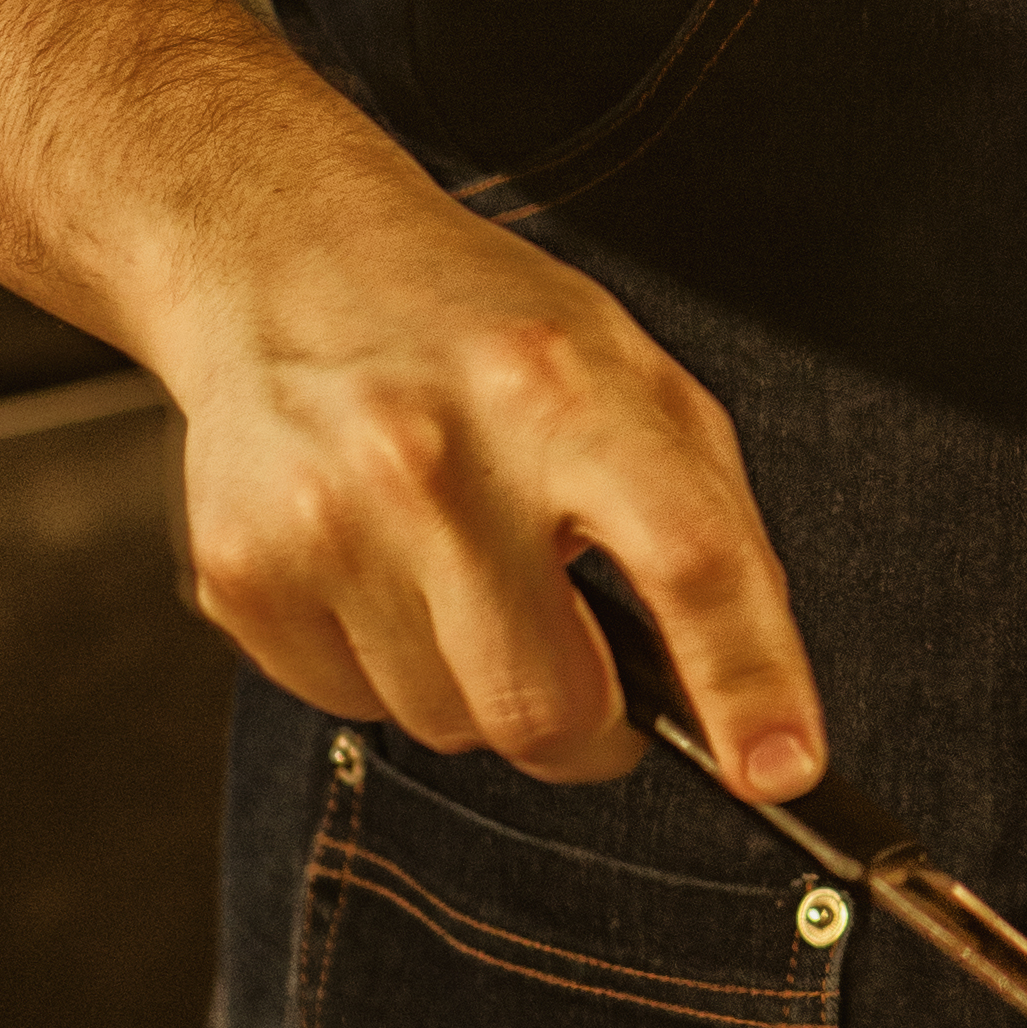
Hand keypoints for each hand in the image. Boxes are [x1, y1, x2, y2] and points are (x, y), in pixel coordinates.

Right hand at [161, 169, 824, 800]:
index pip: (687, 557)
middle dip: (592, 730)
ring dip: (482, 689)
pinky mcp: (244, 573)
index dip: (749, 678)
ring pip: (450, 726)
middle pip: (549, 704)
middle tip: (597, 685)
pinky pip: (356, 710)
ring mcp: (327, 519)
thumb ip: (706, 519)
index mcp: (564, 393)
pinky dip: (392, 671)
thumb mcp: (629, 376)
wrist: (286, 258)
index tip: (782, 769)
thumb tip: (748, 694)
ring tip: (467, 574)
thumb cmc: (482, 330)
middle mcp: (438, 458)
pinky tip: (387, 571)